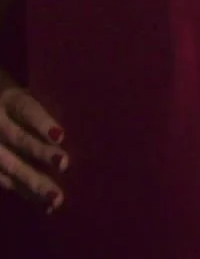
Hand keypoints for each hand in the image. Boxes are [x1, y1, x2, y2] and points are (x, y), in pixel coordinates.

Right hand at [0, 72, 66, 211]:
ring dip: (33, 183)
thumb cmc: (24, 102)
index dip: (42, 123)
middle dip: (40, 154)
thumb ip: (49, 106)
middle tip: (65, 164)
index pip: (27, 110)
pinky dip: (27, 195)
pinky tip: (47, 206)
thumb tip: (90, 115)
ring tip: (57, 198)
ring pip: (9, 167)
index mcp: (11, 100)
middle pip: (19, 139)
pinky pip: (6, 182)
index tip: (60, 135)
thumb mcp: (32, 94)